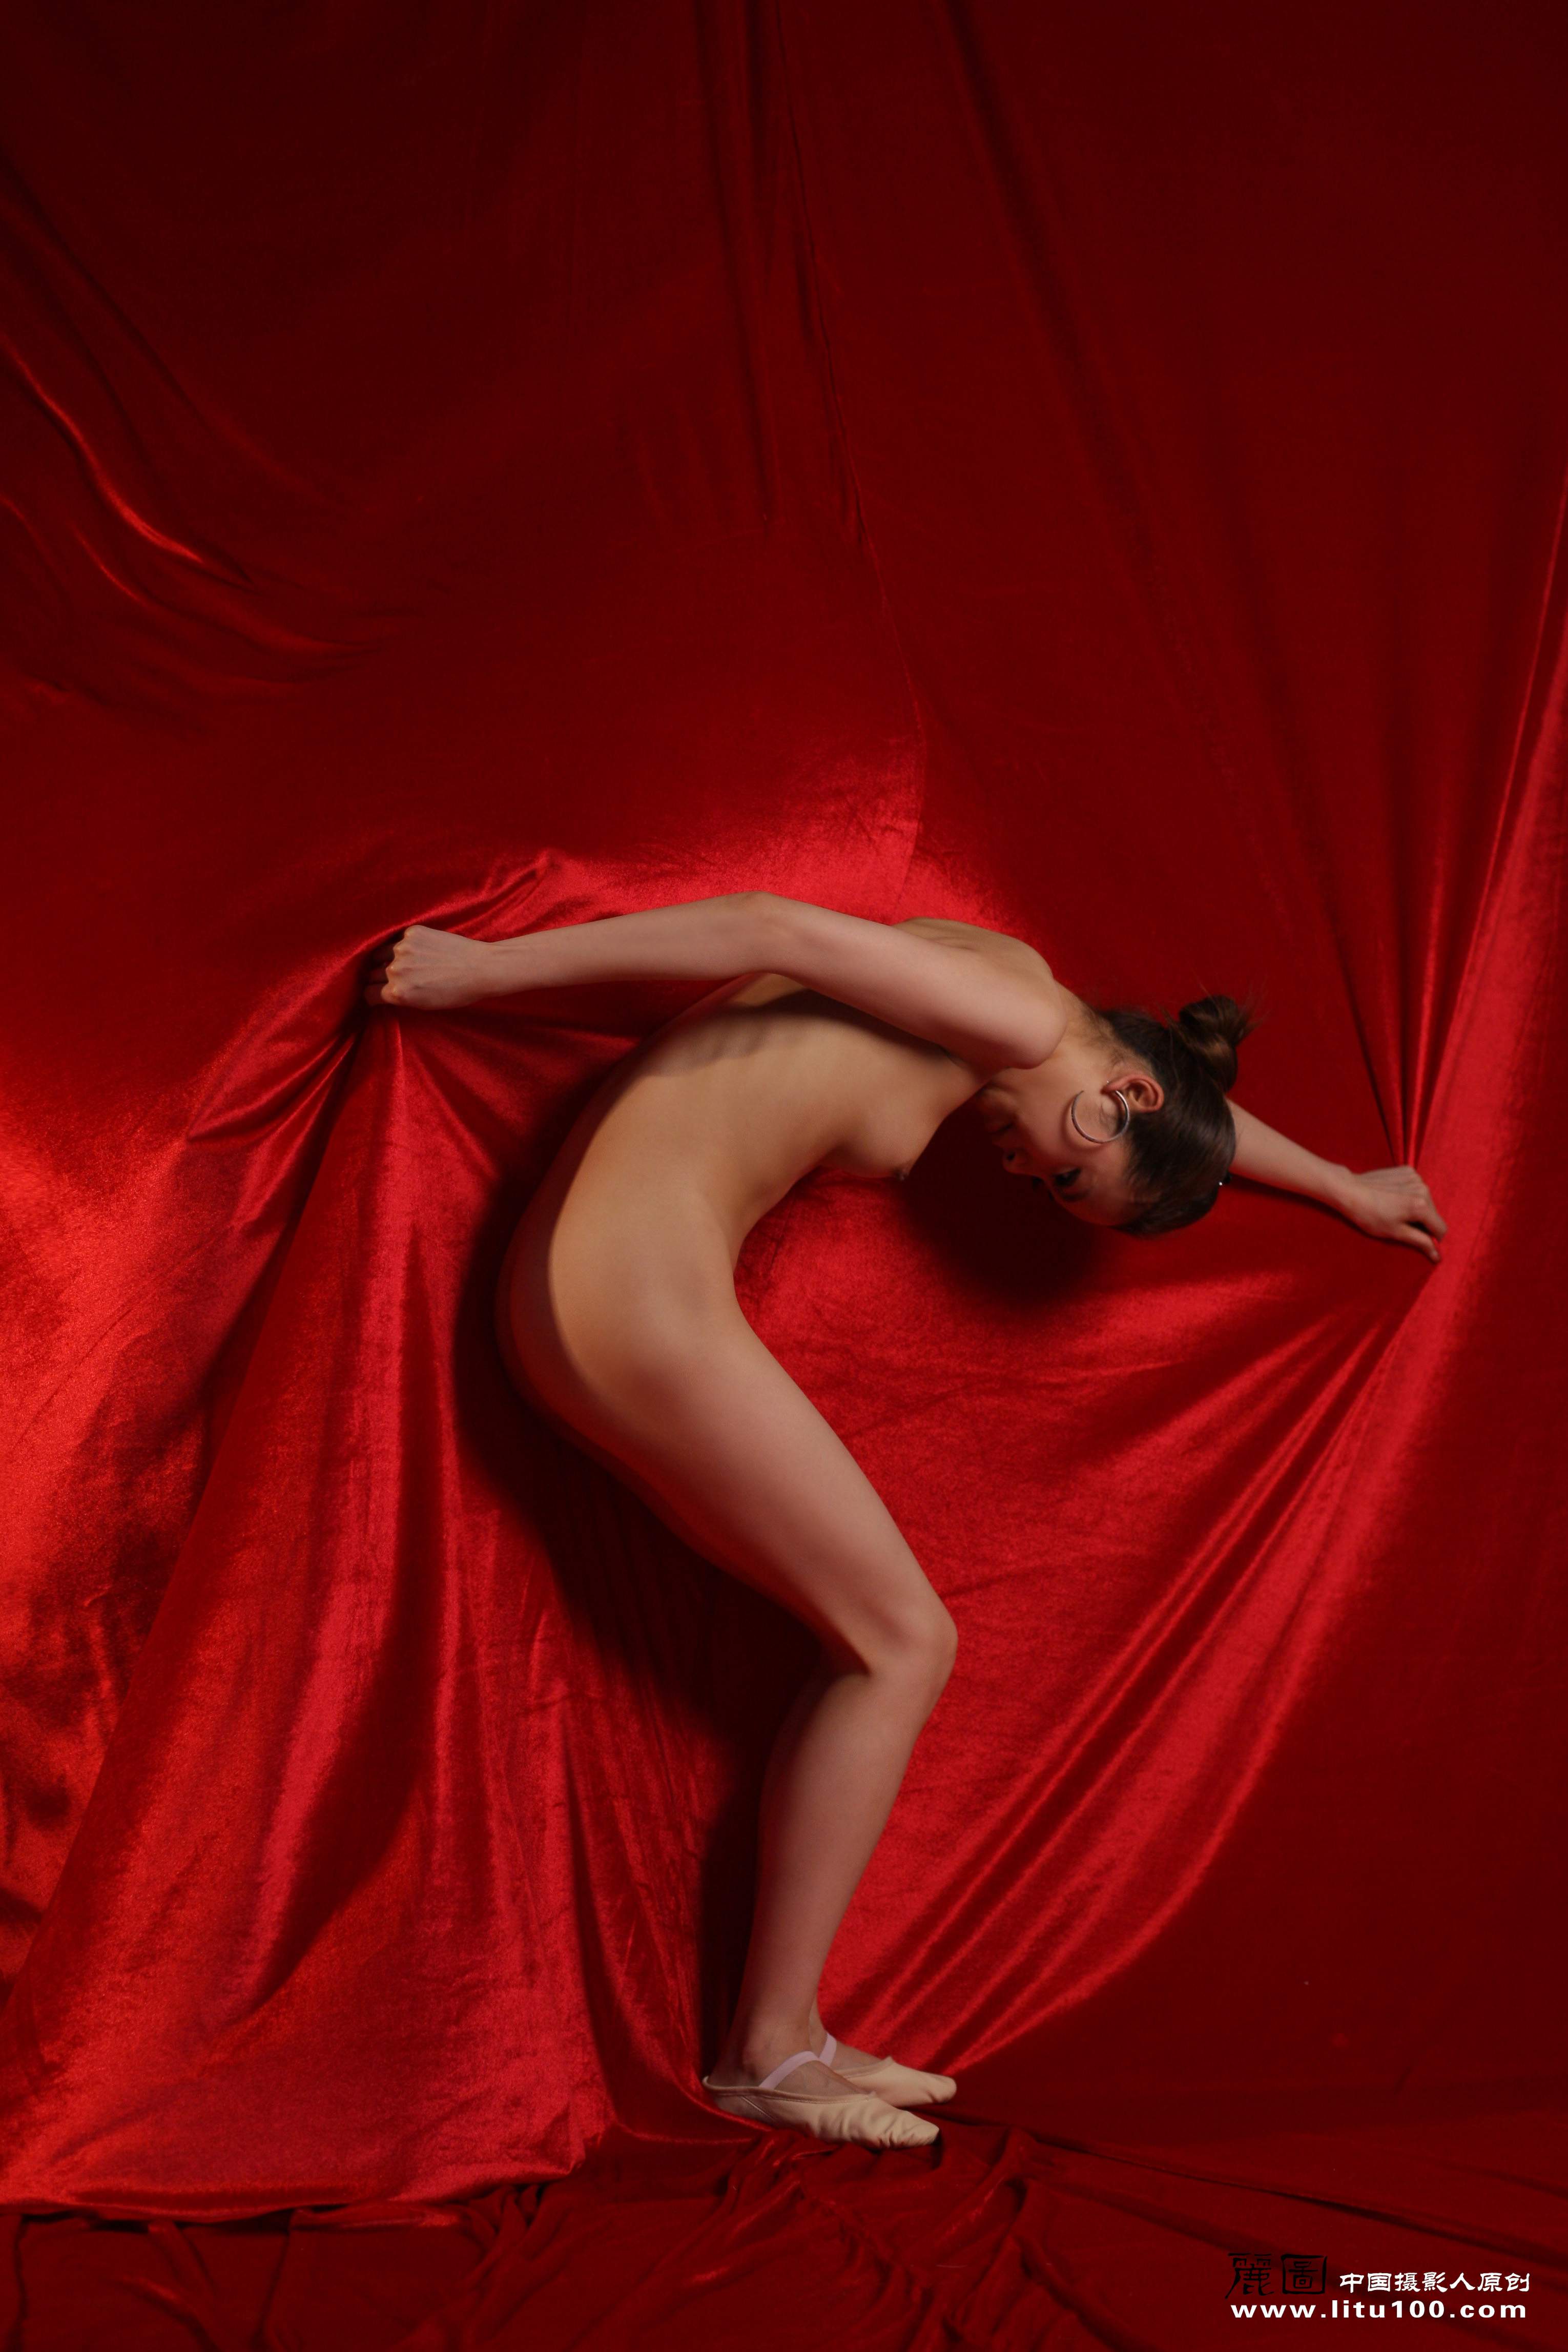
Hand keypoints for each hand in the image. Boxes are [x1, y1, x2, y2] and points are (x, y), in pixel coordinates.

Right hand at [364, 925, 494, 1010]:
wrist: (480, 968)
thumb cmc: (457, 992)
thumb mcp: (425, 1004)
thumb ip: (401, 997)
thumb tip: (386, 991)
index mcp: (397, 993)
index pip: (368, 994)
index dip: (373, 995)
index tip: (377, 993)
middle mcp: (395, 970)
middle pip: (371, 974)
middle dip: (377, 978)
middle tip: (390, 978)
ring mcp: (402, 949)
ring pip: (380, 954)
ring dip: (386, 959)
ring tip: (403, 962)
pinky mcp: (412, 933)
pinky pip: (398, 939)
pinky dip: (405, 945)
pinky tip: (420, 949)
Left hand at [1338, 1166, 1446, 1263]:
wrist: (1349, 1190)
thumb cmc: (1370, 1215)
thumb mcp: (1395, 1232)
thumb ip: (1420, 1242)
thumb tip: (1437, 1255)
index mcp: (1422, 1205)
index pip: (1441, 1229)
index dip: (1432, 1239)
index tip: (1418, 1240)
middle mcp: (1424, 1188)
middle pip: (1434, 1214)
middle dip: (1423, 1223)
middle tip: (1401, 1225)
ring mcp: (1416, 1177)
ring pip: (1426, 1200)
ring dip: (1417, 1208)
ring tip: (1396, 1210)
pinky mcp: (1408, 1170)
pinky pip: (1417, 1188)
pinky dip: (1410, 1195)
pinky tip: (1394, 1197)